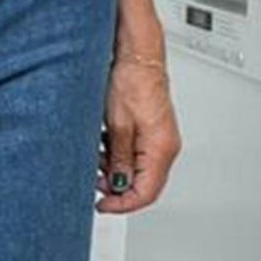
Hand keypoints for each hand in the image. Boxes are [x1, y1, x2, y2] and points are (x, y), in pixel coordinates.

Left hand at [94, 57, 181, 212]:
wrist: (138, 55)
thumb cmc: (132, 80)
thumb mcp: (118, 124)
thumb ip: (120, 159)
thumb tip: (119, 185)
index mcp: (161, 148)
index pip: (146, 193)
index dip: (122, 204)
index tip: (103, 205)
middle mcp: (165, 146)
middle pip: (144, 183)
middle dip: (117, 186)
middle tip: (95, 181)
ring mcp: (160, 137)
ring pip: (138, 169)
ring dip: (115, 168)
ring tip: (95, 157)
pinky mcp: (152, 129)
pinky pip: (137, 153)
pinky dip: (119, 154)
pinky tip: (105, 144)